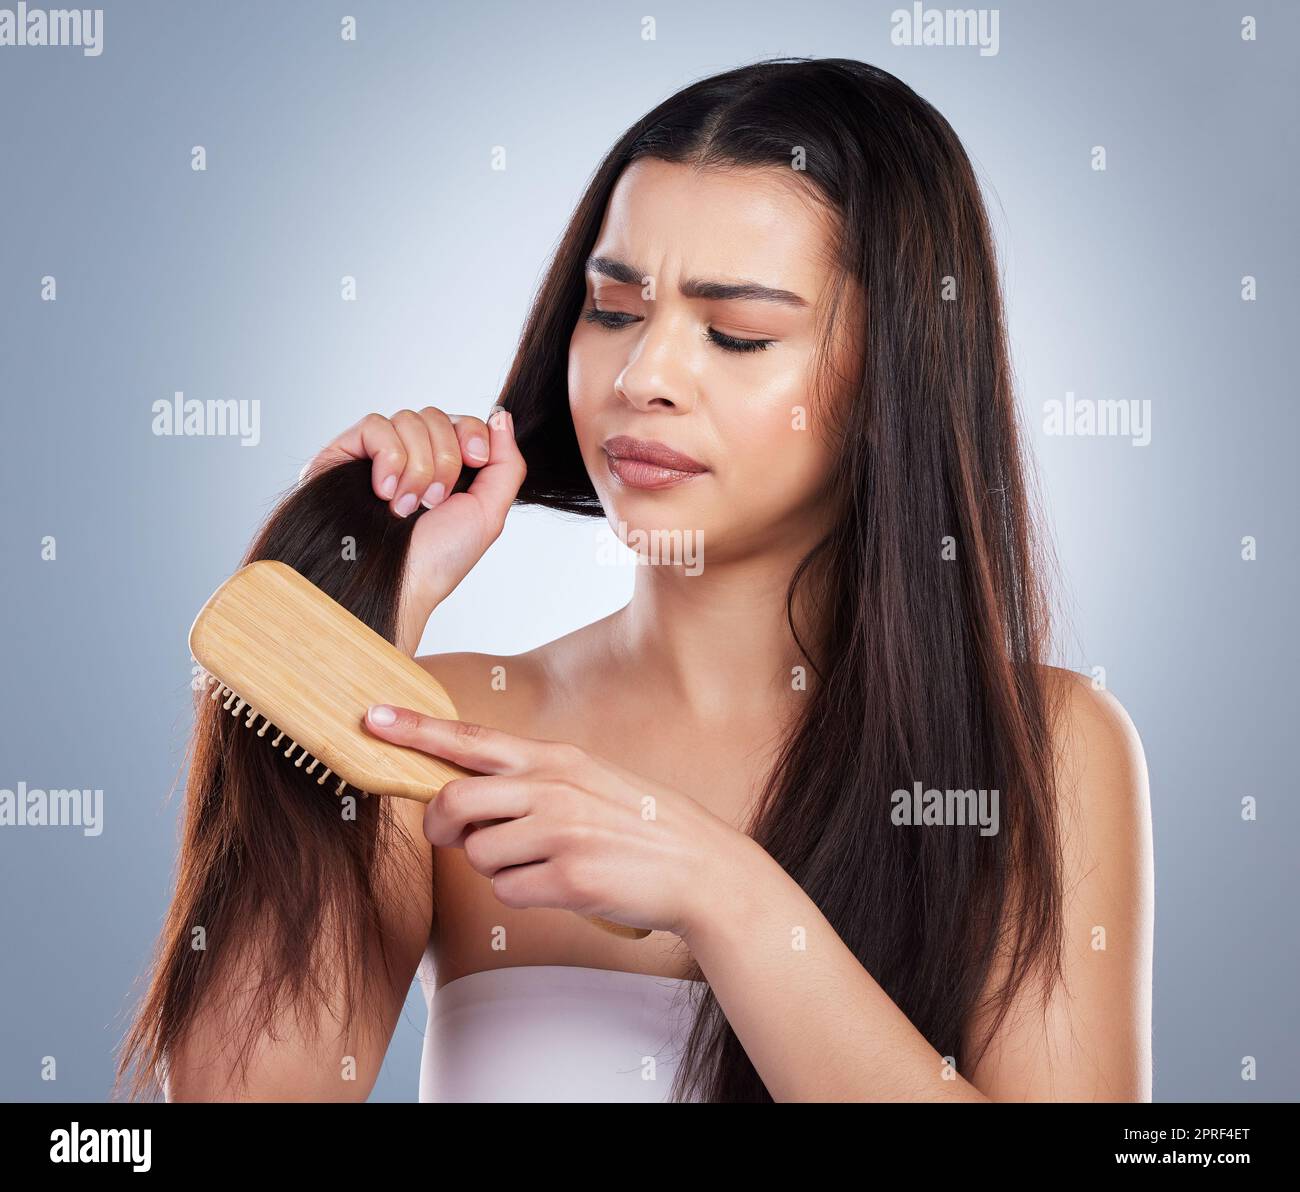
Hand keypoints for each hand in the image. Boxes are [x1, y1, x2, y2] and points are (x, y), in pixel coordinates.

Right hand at [301, 407, 525, 650]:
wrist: (396, 584)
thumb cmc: (438, 559)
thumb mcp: (489, 513)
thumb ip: (506, 464)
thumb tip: (502, 415)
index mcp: (445, 467)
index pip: (462, 421)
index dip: (472, 434)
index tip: (476, 462)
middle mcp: (411, 456)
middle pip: (436, 417)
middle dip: (444, 460)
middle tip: (434, 502)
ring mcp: (378, 453)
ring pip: (408, 419)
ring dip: (416, 467)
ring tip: (406, 507)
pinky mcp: (347, 452)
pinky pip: (376, 425)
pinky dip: (389, 458)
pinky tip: (383, 492)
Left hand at [362, 704, 756, 938]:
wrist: (700, 869)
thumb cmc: (641, 826)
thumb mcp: (589, 780)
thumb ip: (530, 781)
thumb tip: (466, 799)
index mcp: (555, 758)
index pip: (471, 739)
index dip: (416, 730)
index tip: (372, 718)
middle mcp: (554, 787)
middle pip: (453, 800)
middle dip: (442, 826)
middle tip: (460, 836)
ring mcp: (561, 832)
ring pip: (478, 854)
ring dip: (498, 867)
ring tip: (544, 863)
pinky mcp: (568, 879)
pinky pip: (508, 892)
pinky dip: (525, 895)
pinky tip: (562, 885)